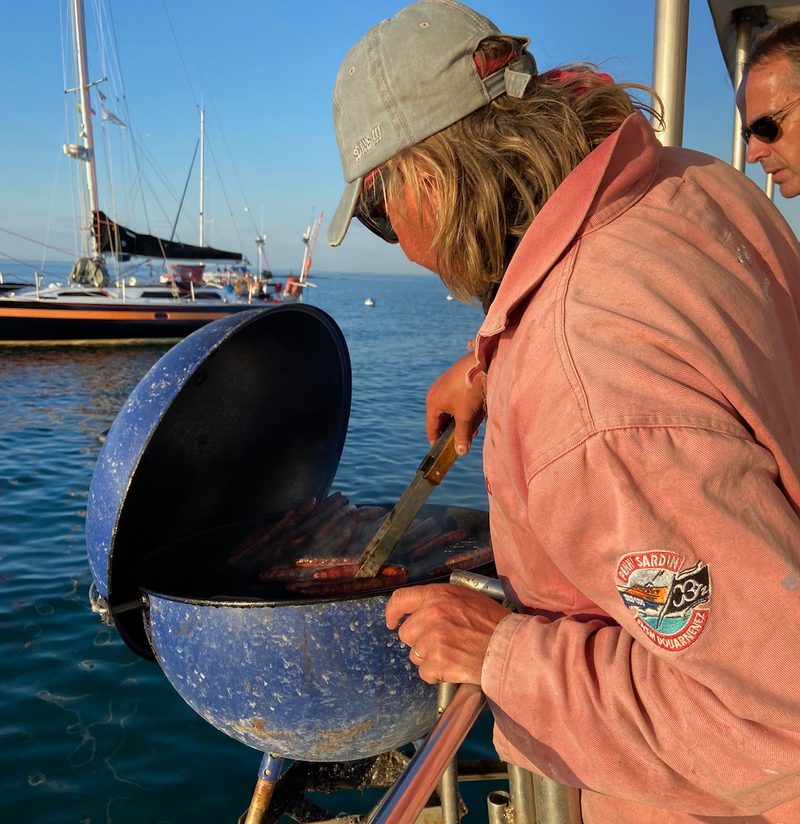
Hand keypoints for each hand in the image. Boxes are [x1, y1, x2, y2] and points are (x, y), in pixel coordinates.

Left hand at [386, 583, 510, 684]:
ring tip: (451, 654)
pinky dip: (436, 674)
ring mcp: (434, 639)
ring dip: (429, 658)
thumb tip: (419, 611)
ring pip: (415, 655)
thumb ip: (440, 600)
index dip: (392, 613)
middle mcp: (432, 614)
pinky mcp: (439, 662)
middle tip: (440, 643)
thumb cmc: (493, 622)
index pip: (401, 599)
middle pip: (406, 633)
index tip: (391, 622)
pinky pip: (425, 673)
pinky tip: (453, 667)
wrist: (510, 647)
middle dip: (419, 641)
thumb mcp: (466, 597)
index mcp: (438, 595)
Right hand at [426, 352, 485, 455]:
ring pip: (451, 410)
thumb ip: (462, 435)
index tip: (444, 452)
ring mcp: (444, 386)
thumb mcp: (466, 416)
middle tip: (464, 440)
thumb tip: (460, 452)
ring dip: (461, 420)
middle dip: (453, 431)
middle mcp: (435, 393)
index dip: (437, 442)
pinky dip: (464, 409)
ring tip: (474, 427)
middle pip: (441, 419)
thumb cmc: (470, 390)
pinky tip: (476, 412)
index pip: (431, 428)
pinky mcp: (454, 380)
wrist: (482, 362)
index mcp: (433, 403)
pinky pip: (456, 400)